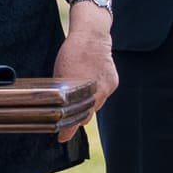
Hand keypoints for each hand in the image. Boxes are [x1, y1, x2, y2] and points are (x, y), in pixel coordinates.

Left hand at [52, 21, 117, 141]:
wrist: (92, 33)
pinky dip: (96, 92)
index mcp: (84, 92)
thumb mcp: (61, 73)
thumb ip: (62, 93)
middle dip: (78, 115)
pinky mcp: (114, 82)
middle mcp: (99, 93)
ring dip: (88, 102)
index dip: (69, 129)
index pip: (78, 119)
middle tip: (68, 117)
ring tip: (80, 95)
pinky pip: (103, 93)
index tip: (62, 139)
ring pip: (96, 103)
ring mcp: (108, 88)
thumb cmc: (73, 51)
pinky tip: (90, 83)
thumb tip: (58, 107)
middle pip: (88, 112)